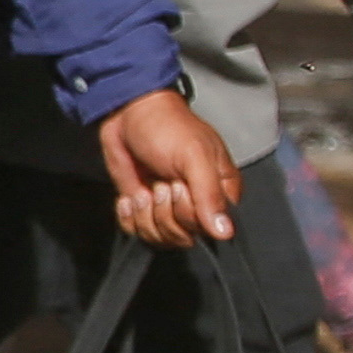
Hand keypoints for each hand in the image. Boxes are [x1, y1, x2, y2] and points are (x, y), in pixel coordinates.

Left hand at [97, 89, 241, 248]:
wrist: (129, 114)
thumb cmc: (168, 127)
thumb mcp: (194, 156)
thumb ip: (209, 195)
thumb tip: (224, 232)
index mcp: (220, 193)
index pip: (210, 230)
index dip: (189, 215)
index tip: (179, 186)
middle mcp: (197, 205)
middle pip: (183, 237)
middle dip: (164, 212)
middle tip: (161, 183)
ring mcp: (168, 209)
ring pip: (158, 238)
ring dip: (145, 215)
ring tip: (146, 189)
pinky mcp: (143, 208)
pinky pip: (135, 231)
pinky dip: (128, 216)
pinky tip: (131, 196)